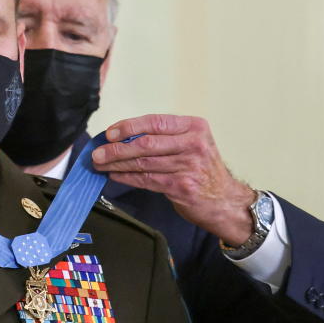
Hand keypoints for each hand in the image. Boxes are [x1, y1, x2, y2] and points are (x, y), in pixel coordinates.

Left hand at [91, 114, 255, 245]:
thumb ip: (164, 138)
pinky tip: (114, 175)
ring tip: (100, 164)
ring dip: (117, 164)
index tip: (109, 133)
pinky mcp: (181, 186)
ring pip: (143, 163)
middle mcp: (193, 144)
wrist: (226, 200)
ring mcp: (188, 166)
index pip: (155, 122)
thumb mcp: (192, 144)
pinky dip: (127, 177)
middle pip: (146, 143)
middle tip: (97, 152)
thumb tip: (122, 137)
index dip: (129, 127)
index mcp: (194, 127)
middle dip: (117, 148)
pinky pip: (146, 180)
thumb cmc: (203, 170)